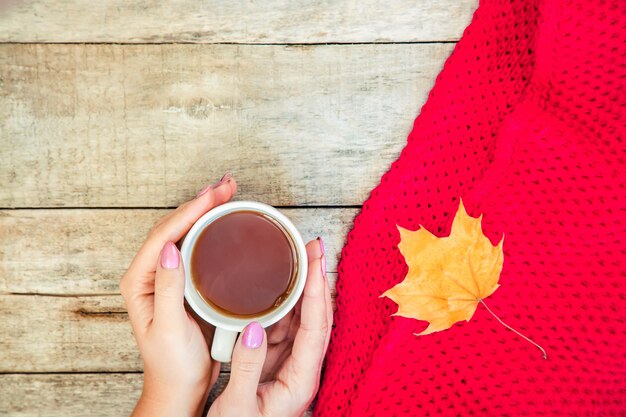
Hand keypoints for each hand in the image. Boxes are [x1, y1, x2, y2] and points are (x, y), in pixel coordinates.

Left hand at [120, 174, 236, 416]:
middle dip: (200, 202)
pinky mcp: (187, 283)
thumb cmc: (172, 365)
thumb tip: (172, 248)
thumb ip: (169, 288)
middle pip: (175, 227)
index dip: (189, 211)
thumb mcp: (170, 328)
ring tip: (227, 194)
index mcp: (140, 282)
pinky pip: (198, 247)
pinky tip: (225, 221)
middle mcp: (152, 274)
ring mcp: (170, 277)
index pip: (164, 235)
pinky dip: (212, 229)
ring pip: (186, 233)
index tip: (214, 195)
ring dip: (206, 211)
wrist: (181, 389)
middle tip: (227, 186)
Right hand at [208, 238, 332, 416]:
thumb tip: (253, 326)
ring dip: (301, 288)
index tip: (315, 260)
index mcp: (301, 380)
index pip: (316, 326)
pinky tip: (276, 286)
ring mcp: (291, 365)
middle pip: (317, 316)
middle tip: (312, 247)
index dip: (316, 290)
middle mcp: (302, 369)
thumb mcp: (238, 406)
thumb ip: (247, 366)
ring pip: (302, 318)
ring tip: (297, 257)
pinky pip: (285, 326)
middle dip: (316, 279)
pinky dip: (283, 303)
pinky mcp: (276, 363)